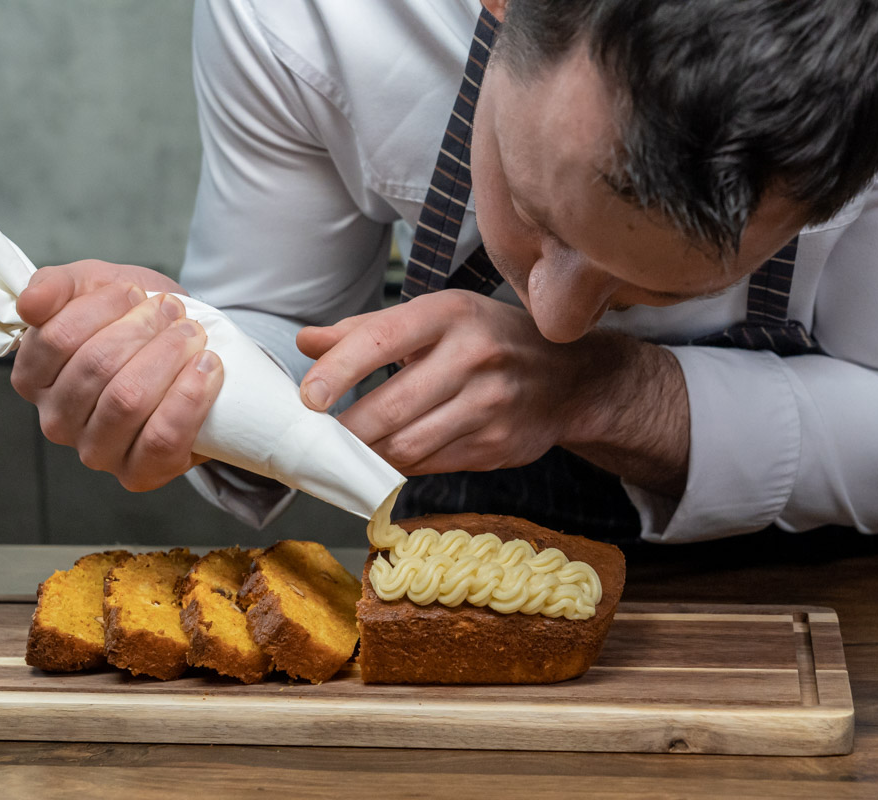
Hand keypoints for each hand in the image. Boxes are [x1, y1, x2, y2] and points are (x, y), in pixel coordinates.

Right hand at [11, 260, 223, 490]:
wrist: (187, 355)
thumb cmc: (133, 324)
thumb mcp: (94, 289)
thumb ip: (57, 286)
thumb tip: (30, 304)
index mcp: (33, 378)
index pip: (57, 338)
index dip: (102, 307)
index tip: (134, 292)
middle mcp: (56, 421)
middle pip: (97, 367)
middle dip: (143, 329)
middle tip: (173, 311)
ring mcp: (96, 452)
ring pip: (128, 400)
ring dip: (168, 357)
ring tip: (192, 335)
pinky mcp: (139, 473)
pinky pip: (162, 438)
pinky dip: (190, 397)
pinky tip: (208, 367)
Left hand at [297, 290, 689, 494]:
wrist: (570, 378)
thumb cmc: (488, 339)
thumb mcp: (436, 318)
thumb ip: (368, 331)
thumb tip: (307, 341)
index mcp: (450, 313)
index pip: (383, 339)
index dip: (340, 370)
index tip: (307, 398)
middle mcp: (473, 356)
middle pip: (392, 406)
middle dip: (345, 431)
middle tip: (314, 441)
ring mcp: (490, 405)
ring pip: (408, 445)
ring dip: (367, 456)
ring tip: (343, 454)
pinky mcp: (497, 446)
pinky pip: (430, 466)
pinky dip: (398, 468)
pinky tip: (384, 461)